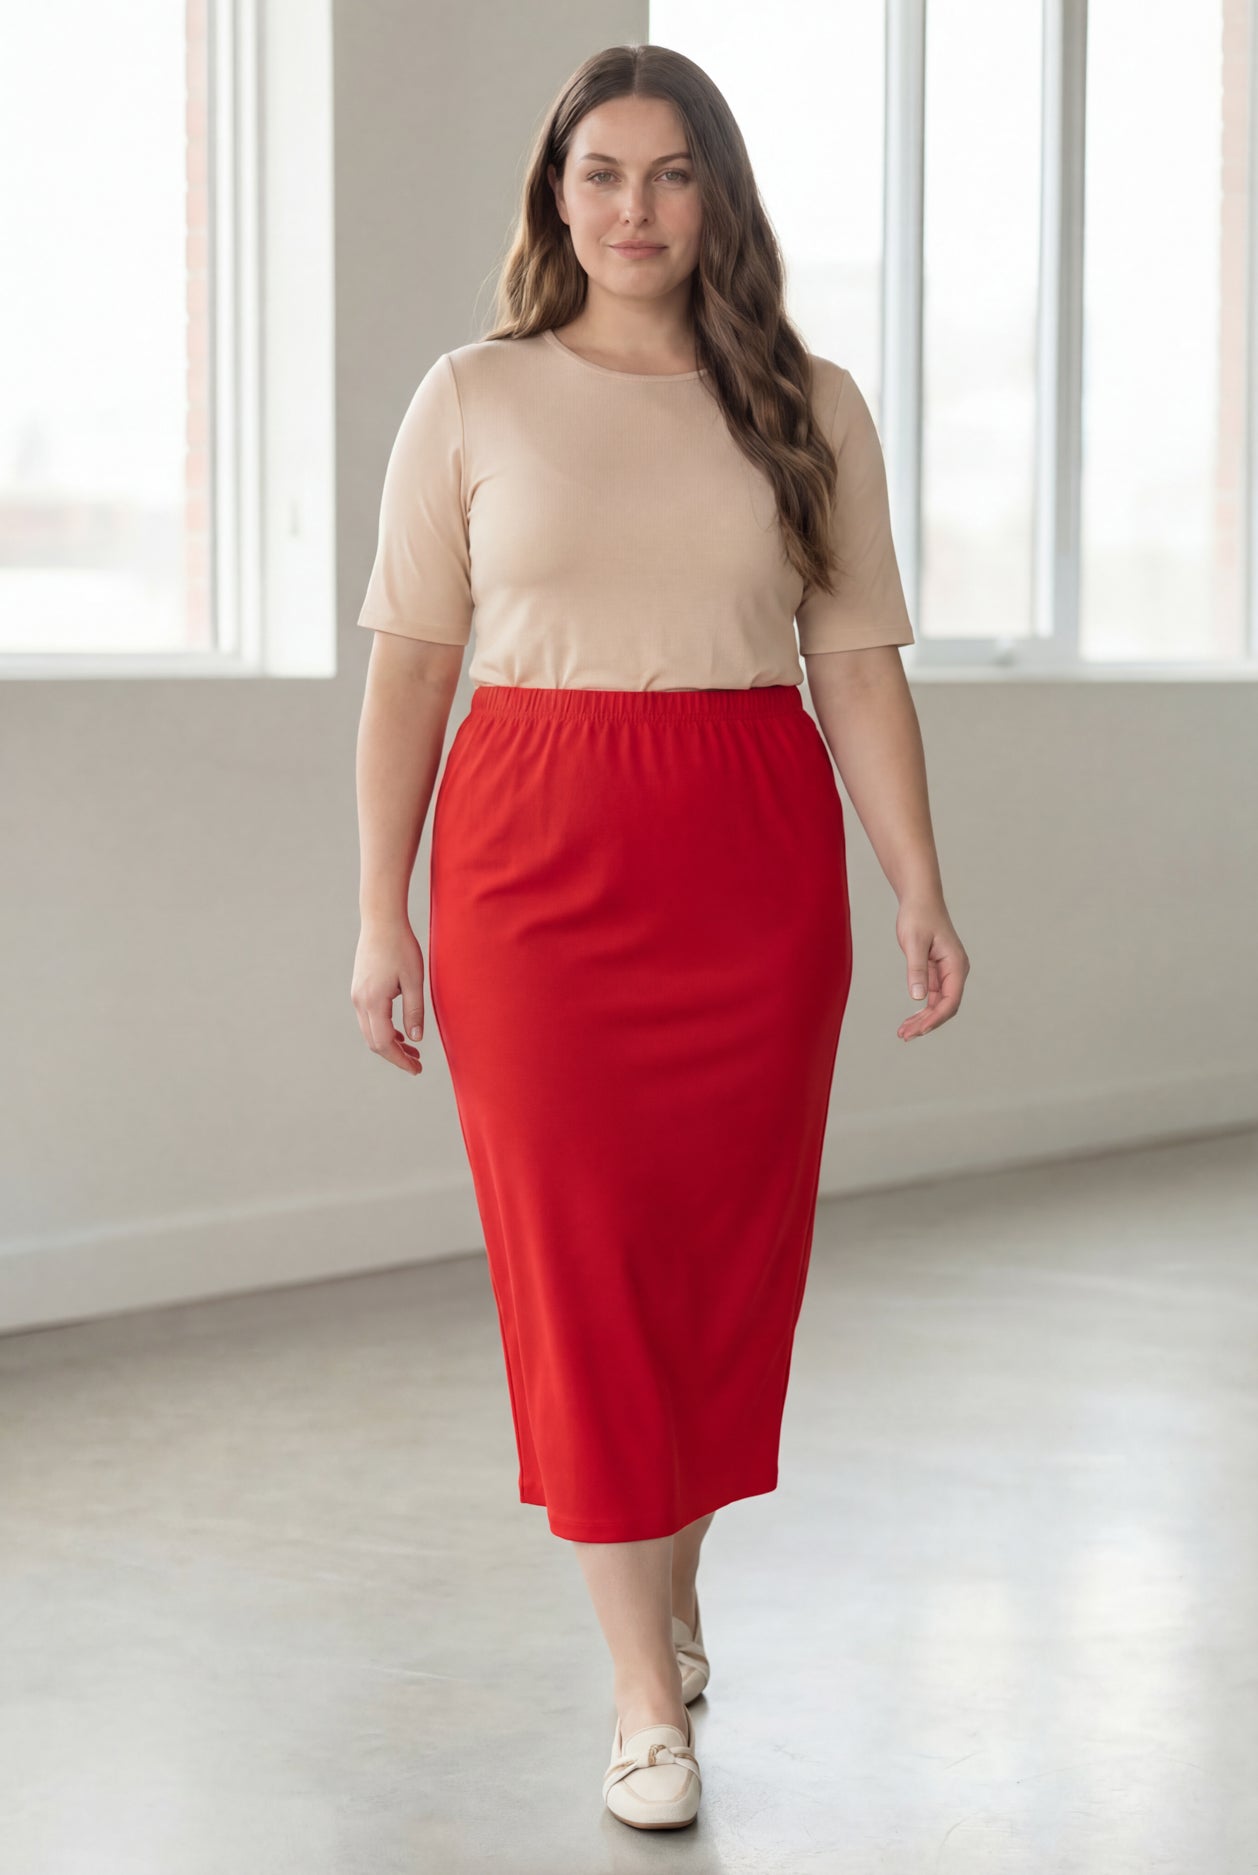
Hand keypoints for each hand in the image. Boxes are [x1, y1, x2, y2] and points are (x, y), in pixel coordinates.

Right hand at [351, 918, 425, 1074]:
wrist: (381, 920)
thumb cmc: (401, 947)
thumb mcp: (414, 981)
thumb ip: (414, 1011)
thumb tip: (416, 1039)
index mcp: (373, 1001)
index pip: (384, 1043)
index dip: (400, 1060)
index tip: (416, 1069)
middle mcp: (360, 1001)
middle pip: (374, 1041)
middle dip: (395, 1056)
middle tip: (417, 1064)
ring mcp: (357, 995)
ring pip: (370, 1031)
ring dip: (390, 1043)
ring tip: (413, 1050)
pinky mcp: (359, 989)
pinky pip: (369, 1018)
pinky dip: (383, 1029)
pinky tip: (400, 1032)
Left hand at [895, 898, 968, 1040]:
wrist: (919, 899)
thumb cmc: (918, 916)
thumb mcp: (914, 943)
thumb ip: (916, 970)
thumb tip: (917, 998)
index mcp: (956, 965)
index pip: (950, 1001)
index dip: (934, 1019)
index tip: (917, 1030)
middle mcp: (955, 971)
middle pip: (945, 1007)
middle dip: (926, 1023)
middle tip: (904, 1036)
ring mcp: (947, 972)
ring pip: (938, 1004)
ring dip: (923, 1019)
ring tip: (903, 1033)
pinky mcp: (936, 970)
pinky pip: (932, 996)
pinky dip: (921, 1008)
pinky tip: (909, 1019)